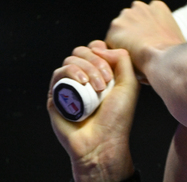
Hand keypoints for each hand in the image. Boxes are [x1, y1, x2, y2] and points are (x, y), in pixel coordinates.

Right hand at [47, 40, 139, 180]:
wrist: (102, 141)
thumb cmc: (117, 117)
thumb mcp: (129, 84)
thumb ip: (122, 59)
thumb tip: (100, 47)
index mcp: (101, 72)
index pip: (95, 48)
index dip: (102, 50)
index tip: (111, 67)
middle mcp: (84, 77)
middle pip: (82, 51)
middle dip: (96, 61)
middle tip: (106, 81)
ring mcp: (69, 84)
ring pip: (71, 59)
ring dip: (87, 68)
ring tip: (97, 88)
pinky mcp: (56, 94)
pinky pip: (58, 73)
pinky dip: (72, 72)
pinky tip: (83, 82)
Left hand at [106, 0, 184, 74]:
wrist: (164, 58)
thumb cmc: (171, 52)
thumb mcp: (173, 35)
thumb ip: (162, 31)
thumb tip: (157, 42)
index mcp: (157, 7)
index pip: (146, 15)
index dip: (146, 29)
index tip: (148, 40)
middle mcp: (140, 7)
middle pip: (131, 19)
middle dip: (133, 32)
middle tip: (139, 49)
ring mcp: (126, 16)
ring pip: (119, 30)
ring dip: (123, 40)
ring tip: (133, 56)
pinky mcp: (115, 29)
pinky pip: (110, 43)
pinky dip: (115, 51)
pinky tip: (126, 58)